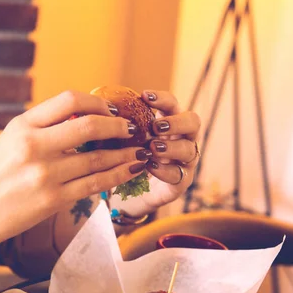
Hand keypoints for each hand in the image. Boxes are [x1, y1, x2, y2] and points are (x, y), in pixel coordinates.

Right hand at [0, 91, 151, 250]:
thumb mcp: (10, 139)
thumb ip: (43, 128)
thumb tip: (84, 119)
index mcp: (23, 124)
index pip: (69, 100)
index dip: (97, 102)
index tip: (111, 110)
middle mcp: (34, 145)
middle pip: (89, 125)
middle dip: (117, 126)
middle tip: (131, 129)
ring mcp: (45, 174)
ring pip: (97, 158)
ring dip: (124, 153)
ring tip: (140, 151)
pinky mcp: (53, 199)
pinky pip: (94, 184)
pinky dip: (117, 175)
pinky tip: (130, 170)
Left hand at [117, 90, 200, 214]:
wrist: (131, 196)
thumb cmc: (127, 161)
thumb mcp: (122, 141)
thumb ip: (120, 126)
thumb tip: (99, 107)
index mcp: (168, 124)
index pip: (172, 104)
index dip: (162, 99)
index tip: (144, 96)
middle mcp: (181, 139)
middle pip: (193, 122)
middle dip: (176, 122)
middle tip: (156, 127)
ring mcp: (184, 161)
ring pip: (189, 150)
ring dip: (171, 147)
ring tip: (153, 148)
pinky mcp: (181, 182)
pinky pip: (179, 175)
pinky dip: (165, 170)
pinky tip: (151, 167)